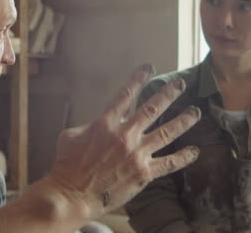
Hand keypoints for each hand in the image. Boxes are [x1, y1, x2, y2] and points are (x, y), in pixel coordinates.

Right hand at [49, 64, 200, 218]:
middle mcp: (124, 136)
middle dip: (167, 94)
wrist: (73, 194)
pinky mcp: (143, 173)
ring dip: (183, 121)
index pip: (124, 96)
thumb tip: (98, 123)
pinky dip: (183, 157)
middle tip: (179, 85)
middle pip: (151, 110)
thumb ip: (88, 126)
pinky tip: (194, 151)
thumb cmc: (66, 165)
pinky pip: (168, 163)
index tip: (148, 68)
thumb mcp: (70, 136)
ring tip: (195, 112)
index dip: (137, 80)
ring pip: (166, 133)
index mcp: (104, 124)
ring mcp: (136, 154)